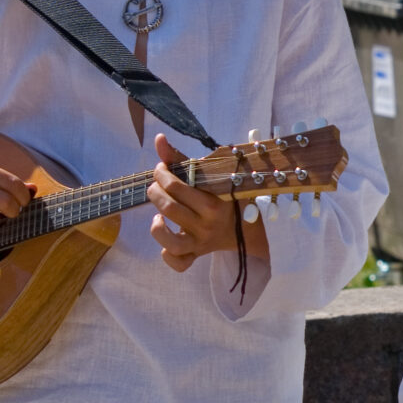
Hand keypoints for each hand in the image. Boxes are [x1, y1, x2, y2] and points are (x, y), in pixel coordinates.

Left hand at [147, 133, 265, 271]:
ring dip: (157, 226)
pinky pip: (178, 263)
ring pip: (170, 241)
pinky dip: (167, 255)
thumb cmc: (224, 197)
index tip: (162, 168)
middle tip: (157, 185)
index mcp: (213, 203)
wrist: (246, 230)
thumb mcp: (209, 177)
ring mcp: (201, 243)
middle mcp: (207, 225)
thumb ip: (181, 159)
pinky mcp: (195, 255)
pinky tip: (167, 236)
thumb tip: (158, 139)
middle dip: (155, 191)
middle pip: (169, 208)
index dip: (162, 173)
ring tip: (159, 215)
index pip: (178, 185)